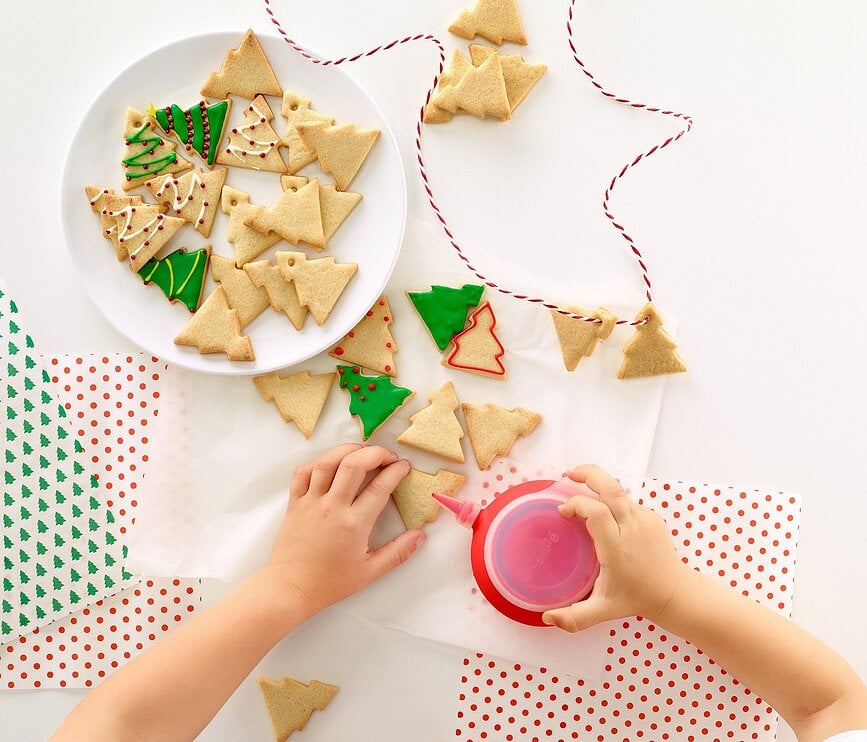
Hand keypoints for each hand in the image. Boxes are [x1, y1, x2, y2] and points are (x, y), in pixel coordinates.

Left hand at [262, 444, 424, 617]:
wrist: (289, 588)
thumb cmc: (329, 583)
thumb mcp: (369, 572)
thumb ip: (398, 553)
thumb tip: (420, 536)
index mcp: (354, 524)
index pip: (380, 487)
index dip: (395, 472)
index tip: (404, 466)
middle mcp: (332, 507)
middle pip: (354, 464)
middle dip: (375, 453)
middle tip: (388, 456)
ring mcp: (311, 502)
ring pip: (328, 462)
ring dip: (348, 450)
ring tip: (363, 452)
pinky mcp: (294, 503)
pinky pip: (303, 472)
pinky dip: (318, 462)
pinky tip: (331, 463)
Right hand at [542, 465, 689, 631]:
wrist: (675, 592)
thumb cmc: (637, 598)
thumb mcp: (603, 610)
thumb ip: (575, 617)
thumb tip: (548, 618)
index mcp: (617, 547)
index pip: (596, 512)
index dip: (576, 505)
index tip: (562, 511)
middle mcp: (632, 528)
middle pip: (611, 488)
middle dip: (589, 474)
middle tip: (570, 474)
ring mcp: (645, 520)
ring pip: (619, 491)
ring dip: (598, 485)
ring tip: (580, 485)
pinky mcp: (652, 517)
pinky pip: (627, 501)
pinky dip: (611, 499)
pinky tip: (602, 510)